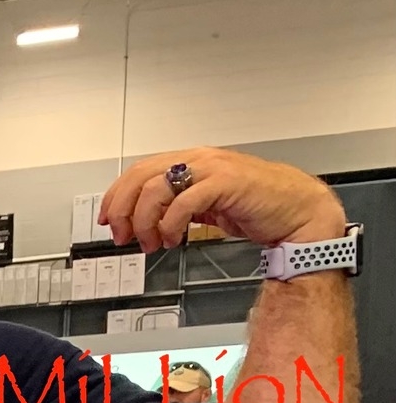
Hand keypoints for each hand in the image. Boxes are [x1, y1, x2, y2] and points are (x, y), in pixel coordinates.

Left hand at [100, 147, 346, 252]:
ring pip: (156, 189)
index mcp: (191, 161)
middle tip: (124, 237)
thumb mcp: (203, 206)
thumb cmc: (253, 205)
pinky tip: (174, 240)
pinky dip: (171, 225)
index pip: (139, 171)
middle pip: (141, 178)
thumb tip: (145, 222)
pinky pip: (183, 202)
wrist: (294, 210)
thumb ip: (175, 206)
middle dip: (124, 211)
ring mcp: (213, 169)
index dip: (116, 196)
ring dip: (145, 222)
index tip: (108, 220)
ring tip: (153, 243)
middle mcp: (199, 159)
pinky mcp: (226, 183)